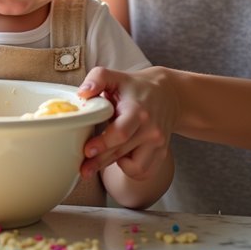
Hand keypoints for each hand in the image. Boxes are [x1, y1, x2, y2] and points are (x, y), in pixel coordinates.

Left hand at [77, 66, 178, 181]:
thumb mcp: (115, 76)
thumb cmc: (135, 87)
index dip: (103, 144)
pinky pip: (144, 172)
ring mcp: (158, 143)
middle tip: (83, 168)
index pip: (121, 132)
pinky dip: (131, 169)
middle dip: (99, 162)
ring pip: (135, 168)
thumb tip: (82, 94)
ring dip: (117, 165)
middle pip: (121, 152)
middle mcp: (150, 129)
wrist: (168, 94)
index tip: (87, 150)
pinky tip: (122, 157)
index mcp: (137, 110)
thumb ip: (97, 79)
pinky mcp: (162, 153)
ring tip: (106, 155)